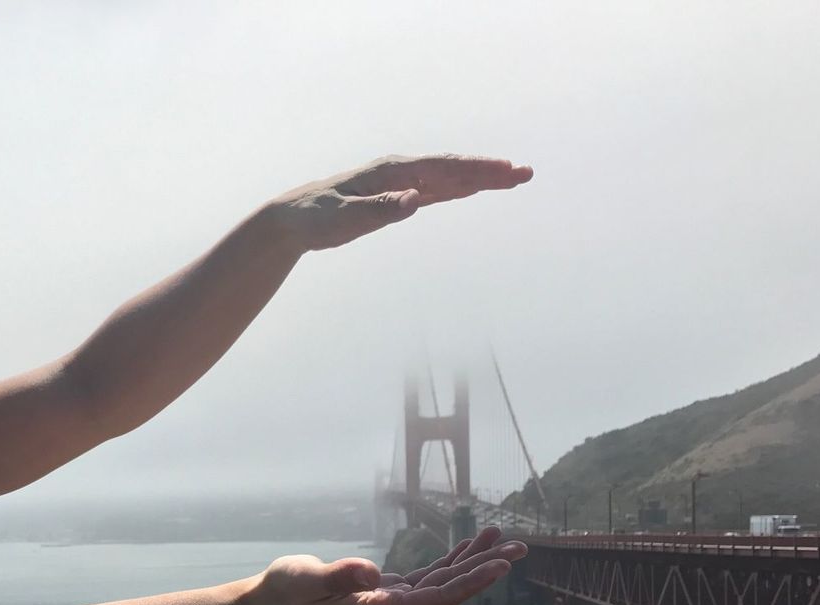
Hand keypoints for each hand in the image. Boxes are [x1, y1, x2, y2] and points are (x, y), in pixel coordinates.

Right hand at [246, 526, 526, 604]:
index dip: (471, 582)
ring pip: (444, 583)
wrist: (273, 603)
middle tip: (520, 548)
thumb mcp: (307, 577)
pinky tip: (469, 545)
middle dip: (485, 570)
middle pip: (451, 592)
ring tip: (505, 540)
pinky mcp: (388, 593)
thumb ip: (339, 575)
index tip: (501, 566)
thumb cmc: (287, 589)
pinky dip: (450, 560)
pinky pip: (429, 578)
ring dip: (473, 561)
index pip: (437, 599)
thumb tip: (372, 573)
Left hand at [269, 154, 532, 252]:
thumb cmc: (317, 218)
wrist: (294, 219)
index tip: (505, 172)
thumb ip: (381, 209)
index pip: (443, 169)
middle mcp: (400, 172)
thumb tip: (415, 199)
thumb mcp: (345, 218)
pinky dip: (459, 189)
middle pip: (453, 170)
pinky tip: (474, 190)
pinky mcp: (396, 196)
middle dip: (490, 171)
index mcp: (392, 172)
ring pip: (448, 179)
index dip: (476, 170)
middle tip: (526, 173)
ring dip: (480, 179)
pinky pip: (435, 191)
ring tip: (513, 179)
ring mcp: (400, 183)